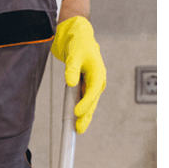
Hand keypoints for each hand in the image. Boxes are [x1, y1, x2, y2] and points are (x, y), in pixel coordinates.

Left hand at [52, 16, 105, 133]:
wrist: (78, 37)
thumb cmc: (78, 44)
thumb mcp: (73, 55)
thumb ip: (71, 69)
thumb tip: (70, 83)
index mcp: (98, 72)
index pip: (93, 91)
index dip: (85, 103)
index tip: (77, 113)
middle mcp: (97, 80)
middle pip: (92, 101)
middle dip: (86, 116)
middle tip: (78, 130)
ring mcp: (92, 84)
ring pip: (88, 103)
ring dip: (84, 115)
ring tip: (78, 129)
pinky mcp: (84, 85)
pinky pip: (83, 100)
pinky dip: (80, 109)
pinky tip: (75, 120)